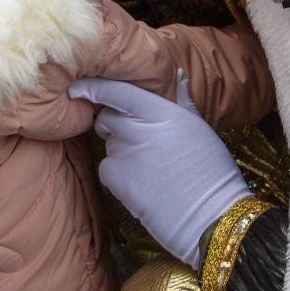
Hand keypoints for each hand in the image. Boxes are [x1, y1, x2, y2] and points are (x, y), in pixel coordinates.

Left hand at [69, 71, 248, 269]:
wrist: (210, 216)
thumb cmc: (211, 170)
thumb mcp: (200, 128)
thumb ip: (184, 99)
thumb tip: (178, 74)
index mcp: (161, 112)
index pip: (116, 91)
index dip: (94, 87)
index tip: (78, 86)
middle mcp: (138, 129)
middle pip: (106, 116)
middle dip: (113, 122)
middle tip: (135, 136)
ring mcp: (124, 154)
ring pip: (108, 142)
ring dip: (119, 147)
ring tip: (147, 164)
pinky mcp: (115, 179)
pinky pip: (105, 167)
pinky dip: (116, 172)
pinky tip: (141, 182)